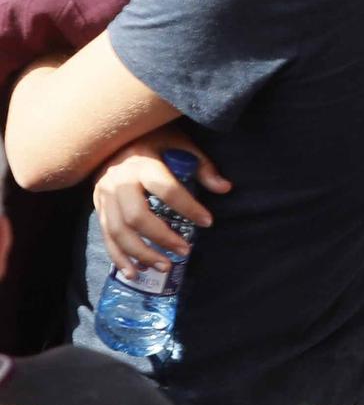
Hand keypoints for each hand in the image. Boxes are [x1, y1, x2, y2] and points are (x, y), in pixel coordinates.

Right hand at [93, 130, 230, 278]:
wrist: (112, 133)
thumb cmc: (153, 138)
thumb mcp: (179, 143)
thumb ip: (201, 166)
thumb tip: (225, 188)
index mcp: (142, 163)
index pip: (167, 190)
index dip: (189, 208)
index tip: (208, 221)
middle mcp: (118, 181)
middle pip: (136, 217)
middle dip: (161, 238)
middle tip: (185, 251)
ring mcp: (103, 195)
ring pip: (117, 231)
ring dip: (140, 253)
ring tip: (164, 267)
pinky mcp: (97, 206)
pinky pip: (105, 236)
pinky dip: (119, 257)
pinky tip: (134, 272)